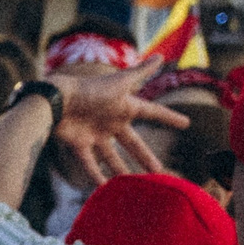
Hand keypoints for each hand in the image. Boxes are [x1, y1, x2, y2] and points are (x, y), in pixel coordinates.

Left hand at [48, 60, 179, 183]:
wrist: (57, 100)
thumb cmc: (91, 89)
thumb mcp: (121, 82)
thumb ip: (141, 71)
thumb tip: (161, 56)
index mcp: (124, 107)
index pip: (152, 112)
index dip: (168, 117)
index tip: (186, 123)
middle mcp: (112, 122)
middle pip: (133, 144)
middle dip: (146, 157)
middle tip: (159, 172)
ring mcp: (96, 134)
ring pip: (112, 157)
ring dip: (123, 171)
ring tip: (136, 186)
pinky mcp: (80, 144)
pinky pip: (89, 163)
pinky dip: (95, 175)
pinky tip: (105, 188)